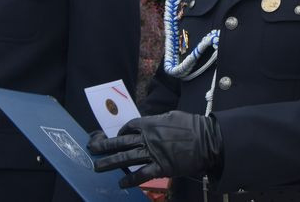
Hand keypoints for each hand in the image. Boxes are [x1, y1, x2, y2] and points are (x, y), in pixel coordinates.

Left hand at [89, 111, 222, 188]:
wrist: (207, 140)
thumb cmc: (192, 126)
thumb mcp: (172, 116)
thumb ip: (158, 121)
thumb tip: (150, 124)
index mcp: (151, 123)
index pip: (129, 127)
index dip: (120, 132)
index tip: (116, 137)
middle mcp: (148, 138)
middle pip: (120, 141)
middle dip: (104, 145)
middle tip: (92, 148)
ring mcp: (153, 153)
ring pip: (126, 158)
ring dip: (110, 163)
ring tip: (97, 167)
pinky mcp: (160, 167)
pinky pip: (142, 174)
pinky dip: (131, 179)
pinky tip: (122, 183)